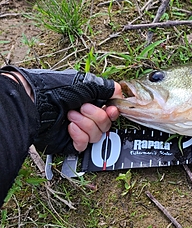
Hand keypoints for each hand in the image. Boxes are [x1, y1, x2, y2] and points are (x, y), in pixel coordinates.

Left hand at [0, 66, 119, 153]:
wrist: (36, 104)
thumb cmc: (58, 89)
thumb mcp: (88, 83)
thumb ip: (109, 89)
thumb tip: (119, 95)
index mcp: (92, 101)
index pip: (111, 111)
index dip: (113, 112)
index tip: (110, 109)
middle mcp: (87, 115)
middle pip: (107, 124)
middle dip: (96, 116)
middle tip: (82, 107)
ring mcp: (79, 129)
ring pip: (97, 135)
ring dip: (86, 124)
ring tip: (71, 115)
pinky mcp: (70, 142)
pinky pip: (84, 144)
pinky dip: (79, 135)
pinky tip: (69, 127)